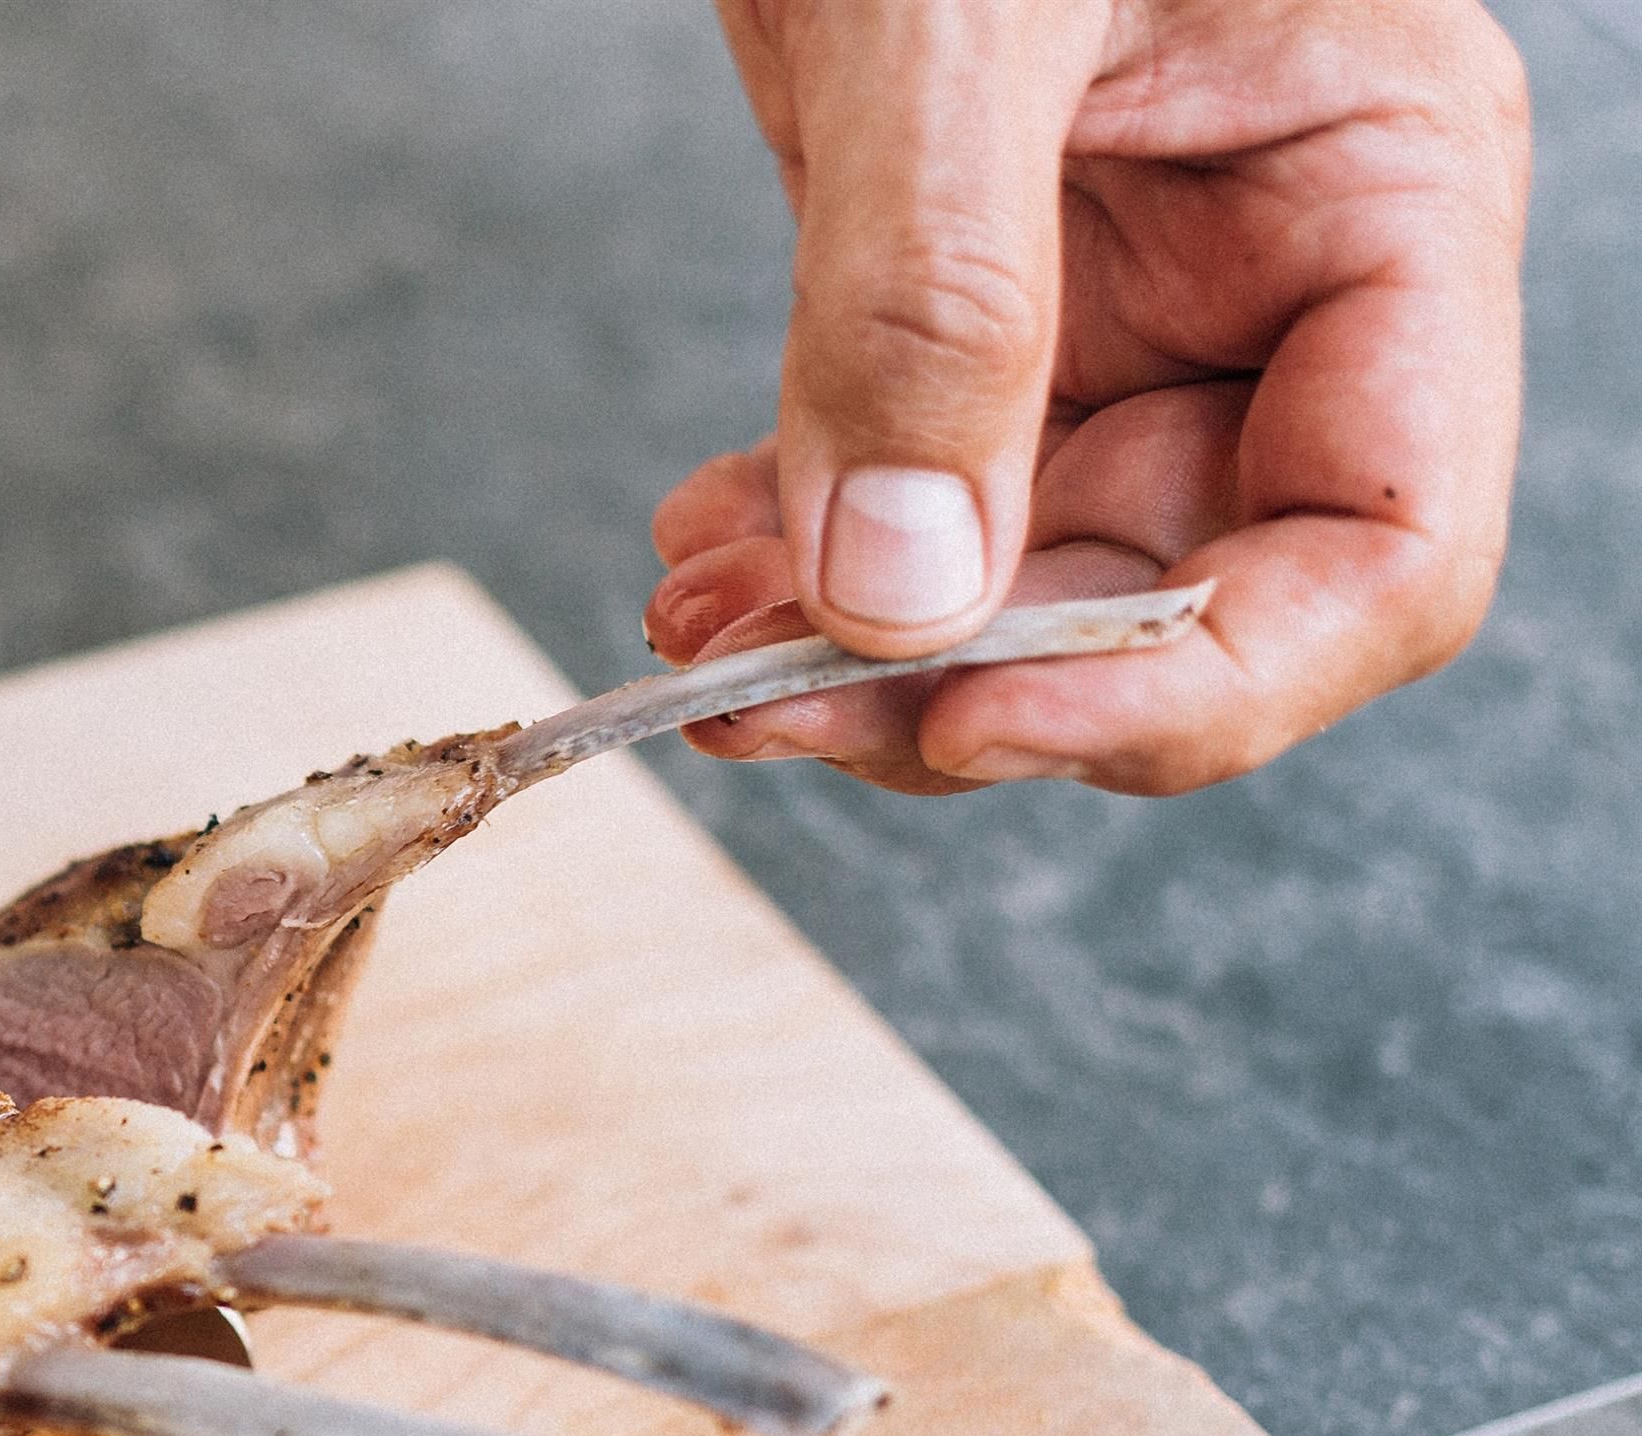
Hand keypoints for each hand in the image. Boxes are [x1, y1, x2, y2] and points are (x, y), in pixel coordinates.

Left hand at [651, 0, 1529, 794]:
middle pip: (1182, 601)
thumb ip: (934, 297)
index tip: (966, 725)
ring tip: (692, 636)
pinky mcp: (975, 288)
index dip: (1190, 686)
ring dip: (859, 648)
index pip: (1380, 550)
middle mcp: (1281, 268)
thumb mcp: (950, 14)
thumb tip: (900, 599)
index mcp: (1384, 187)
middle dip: (966, 688)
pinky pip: (922, 492)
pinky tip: (702, 553)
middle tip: (745, 702)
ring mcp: (1128, 289)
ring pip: (1029, 575)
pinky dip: (810, 557)